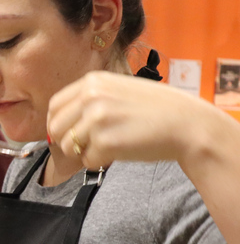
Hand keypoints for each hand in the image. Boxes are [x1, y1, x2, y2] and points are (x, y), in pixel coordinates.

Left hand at [47, 71, 204, 168]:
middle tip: (88, 145)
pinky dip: (100, 162)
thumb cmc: (155, 110)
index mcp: (92, 81)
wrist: (187, 124)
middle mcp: (90, 97)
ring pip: (68, 147)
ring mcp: (96, 119)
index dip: (57, 123)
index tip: (67, 133)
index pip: (55, 106)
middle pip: (55, 128)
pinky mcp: (105, 142)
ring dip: (84, 152)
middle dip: (68, 141)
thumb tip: (58, 121)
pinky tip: (120, 152)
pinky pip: (87, 161)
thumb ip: (91, 99)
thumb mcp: (119, 90)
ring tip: (109, 146)